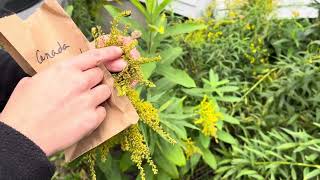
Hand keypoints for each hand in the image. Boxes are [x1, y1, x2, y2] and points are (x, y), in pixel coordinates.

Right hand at [0, 47, 123, 155]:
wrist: (23, 137)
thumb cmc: (22, 109)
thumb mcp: (33, 81)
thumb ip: (53, 76)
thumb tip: (58, 78)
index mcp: (65, 70)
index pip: (94, 56)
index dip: (108, 53)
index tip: (118, 52)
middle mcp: (80, 82)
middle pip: (101, 75)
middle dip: (95, 80)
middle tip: (85, 89)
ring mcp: (87, 101)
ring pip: (106, 92)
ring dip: (99, 95)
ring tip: (84, 103)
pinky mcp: (92, 119)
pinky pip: (103, 111)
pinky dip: (96, 113)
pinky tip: (83, 117)